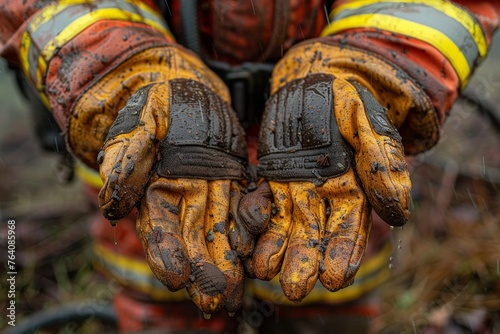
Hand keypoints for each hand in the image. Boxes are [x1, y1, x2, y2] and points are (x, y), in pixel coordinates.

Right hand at [97, 70, 247, 313]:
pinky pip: (244, 209)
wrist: (186, 88)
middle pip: (192, 241)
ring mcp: (209, 193)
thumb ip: (126, 161)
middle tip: (213, 300)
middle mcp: (182, 200)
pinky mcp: (233, 182)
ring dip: (228, 264)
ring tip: (237, 294)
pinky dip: (251, 230)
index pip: (158, 230)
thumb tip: (113, 205)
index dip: (166, 255)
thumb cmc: (156, 104)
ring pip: (220, 233)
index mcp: (154, 191)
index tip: (176, 280)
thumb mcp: (138, 125)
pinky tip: (257, 252)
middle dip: (202, 271)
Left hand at [239, 42, 418, 301]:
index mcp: (354, 185)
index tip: (333, 277)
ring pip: (287, 225)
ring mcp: (297, 186)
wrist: (314, 76)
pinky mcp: (272, 175)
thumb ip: (381, 162)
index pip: (350, 227)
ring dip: (277, 250)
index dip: (342, 253)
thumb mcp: (366, 121)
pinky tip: (246, 241)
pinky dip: (255, 222)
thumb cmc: (346, 96)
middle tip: (295, 289)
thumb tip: (399, 213)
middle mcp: (325, 193)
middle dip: (306, 261)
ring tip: (265, 272)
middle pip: (316, 234)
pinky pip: (263, 203)